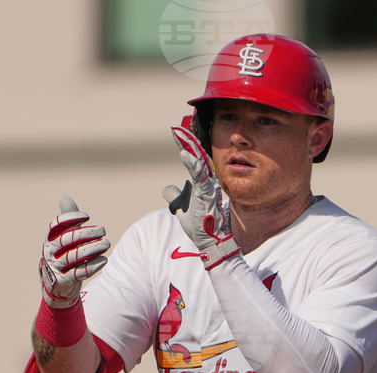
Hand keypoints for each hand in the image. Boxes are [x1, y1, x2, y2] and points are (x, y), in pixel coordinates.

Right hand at [40, 196, 109, 307]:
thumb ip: (67, 219)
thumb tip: (65, 197)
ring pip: (73, 256)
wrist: (56, 284)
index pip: (56, 225)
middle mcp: (50, 252)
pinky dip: (92, 266)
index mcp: (49, 238)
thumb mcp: (63, 237)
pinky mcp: (65, 281)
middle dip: (86, 233)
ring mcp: (56, 267)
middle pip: (67, 240)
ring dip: (92, 249)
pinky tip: (104, 260)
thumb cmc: (63, 254)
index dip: (71, 218)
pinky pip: (79, 273)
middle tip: (103, 230)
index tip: (87, 216)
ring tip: (107, 243)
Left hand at [163, 126, 238, 269]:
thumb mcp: (181, 208)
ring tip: (180, 136)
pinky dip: (193, 165)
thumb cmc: (199, 224)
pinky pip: (200, 177)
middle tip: (177, 129)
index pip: (192, 159)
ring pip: (199, 163)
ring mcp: (207, 187)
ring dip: (189, 149)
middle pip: (196, 156)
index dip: (185, 145)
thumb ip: (174, 196)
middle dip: (187, 141)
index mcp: (200, 182)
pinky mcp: (207, 195)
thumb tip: (166, 188)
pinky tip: (185, 155)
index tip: (177, 132)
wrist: (210, 239)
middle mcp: (205, 181)